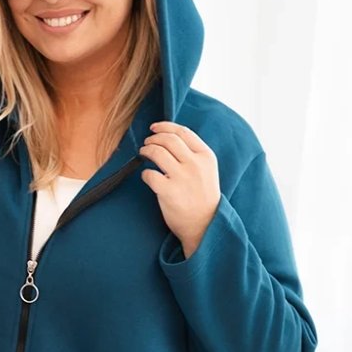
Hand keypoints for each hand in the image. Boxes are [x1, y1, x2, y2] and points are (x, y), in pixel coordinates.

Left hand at [139, 122, 221, 258]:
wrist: (205, 226)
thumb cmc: (203, 198)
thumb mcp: (207, 171)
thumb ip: (194, 154)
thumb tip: (169, 138)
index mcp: (206, 156)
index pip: (183, 132)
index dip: (165, 126)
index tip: (154, 128)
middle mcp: (195, 164)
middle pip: (168, 140)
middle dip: (153, 138)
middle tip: (146, 143)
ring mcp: (182, 178)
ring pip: (157, 152)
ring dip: (146, 150)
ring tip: (143, 154)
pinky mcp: (169, 192)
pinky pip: (149, 174)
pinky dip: (145, 173)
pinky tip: (147, 176)